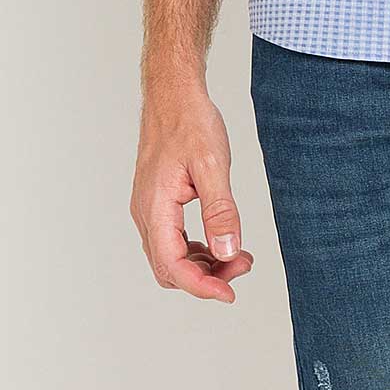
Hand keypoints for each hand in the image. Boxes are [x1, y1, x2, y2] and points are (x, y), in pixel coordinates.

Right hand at [131, 73, 254, 301]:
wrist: (172, 95)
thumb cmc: (189, 122)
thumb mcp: (212, 165)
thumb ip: (220, 211)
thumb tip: (228, 251)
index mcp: (155, 207)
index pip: (172, 265)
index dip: (201, 286)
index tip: (230, 293)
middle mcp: (146, 213)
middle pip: (169, 268)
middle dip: (206, 277)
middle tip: (242, 265)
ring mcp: (150, 209)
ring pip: (170, 257)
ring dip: (203, 265)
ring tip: (238, 254)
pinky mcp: (158, 204)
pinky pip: (172, 241)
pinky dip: (197, 250)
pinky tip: (220, 241)